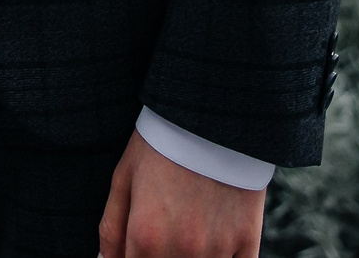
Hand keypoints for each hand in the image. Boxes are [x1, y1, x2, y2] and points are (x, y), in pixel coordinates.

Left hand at [100, 131, 264, 257]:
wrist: (214, 115)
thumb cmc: (161, 145)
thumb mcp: (124, 179)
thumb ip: (111, 230)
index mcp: (146, 238)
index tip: (141, 246)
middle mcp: (181, 250)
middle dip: (160, 256)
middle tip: (163, 233)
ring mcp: (217, 249)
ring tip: (186, 230)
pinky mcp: (247, 242)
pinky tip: (212, 243)